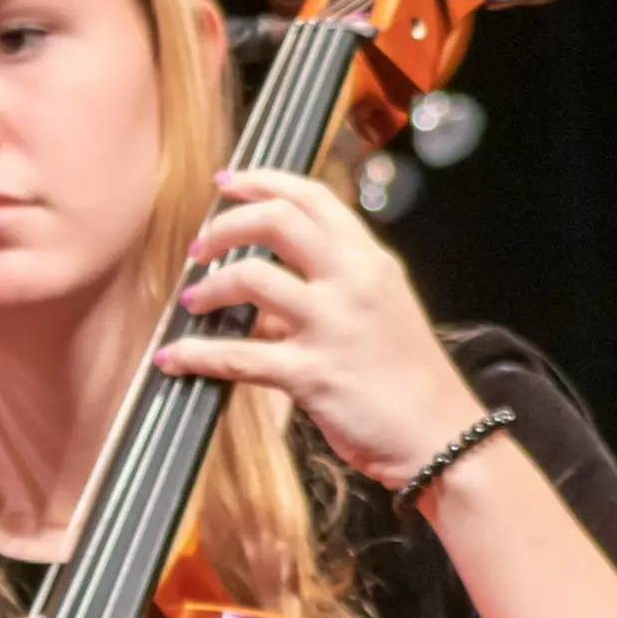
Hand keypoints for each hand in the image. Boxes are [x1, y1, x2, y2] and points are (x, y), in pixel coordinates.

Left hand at [154, 169, 481, 484]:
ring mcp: (331, 326)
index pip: (312, 197)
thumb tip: (266, 291)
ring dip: (209, 287)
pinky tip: (174, 357)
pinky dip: (197, 354)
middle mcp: (352, 282)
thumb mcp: (384, 310)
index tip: (227, 181)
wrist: (443, 436)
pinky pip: (238, 356)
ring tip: (194, 300)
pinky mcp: (312, 375)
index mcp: (370, 261)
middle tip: (200, 247)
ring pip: (251, 278)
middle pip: (277, 219)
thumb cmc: (411, 378)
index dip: (262, 181)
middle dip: (226, 225)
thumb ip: (333, 287)